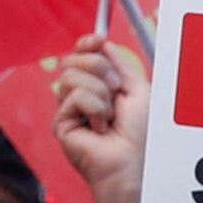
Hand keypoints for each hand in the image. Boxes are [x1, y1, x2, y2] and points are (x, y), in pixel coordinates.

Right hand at [48, 42, 149, 202]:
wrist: (134, 163)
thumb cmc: (141, 134)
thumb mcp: (137, 89)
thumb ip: (119, 64)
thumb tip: (103, 43)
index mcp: (100, 87)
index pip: (83, 55)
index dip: (88, 44)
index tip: (98, 39)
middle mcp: (82, 96)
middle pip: (75, 59)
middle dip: (99, 68)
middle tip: (115, 91)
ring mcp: (69, 110)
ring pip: (71, 75)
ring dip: (100, 93)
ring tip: (110, 116)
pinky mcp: (61, 124)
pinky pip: (74, 96)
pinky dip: (94, 108)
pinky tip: (100, 128)